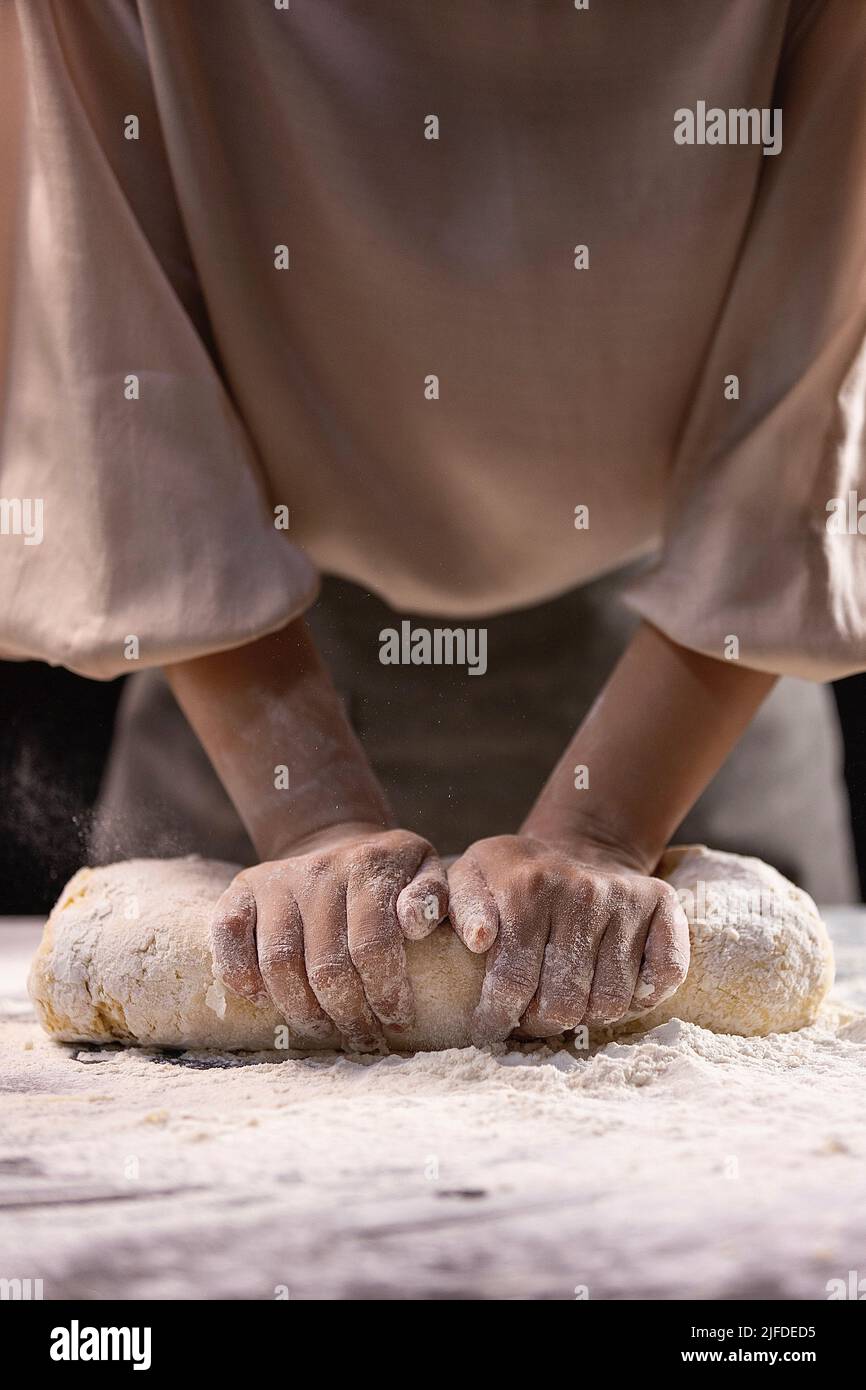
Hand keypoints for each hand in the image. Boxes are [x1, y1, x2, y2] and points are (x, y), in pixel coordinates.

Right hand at [211, 823, 447, 1050]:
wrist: (335, 840)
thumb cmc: (388, 872)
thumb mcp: (426, 869)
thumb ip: (434, 896)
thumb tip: (416, 924)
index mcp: (368, 866)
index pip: (373, 945)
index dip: (385, 993)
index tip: (397, 1021)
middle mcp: (318, 871)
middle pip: (326, 965)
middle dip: (348, 1015)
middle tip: (362, 1038)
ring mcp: (274, 879)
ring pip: (279, 963)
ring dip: (301, 1011)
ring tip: (324, 1031)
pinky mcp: (241, 889)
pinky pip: (228, 937)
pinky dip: (241, 977)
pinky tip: (265, 1002)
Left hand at [447, 834, 688, 1044]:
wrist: (576, 843)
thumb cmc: (514, 874)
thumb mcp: (471, 875)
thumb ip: (461, 906)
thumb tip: (479, 939)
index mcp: (528, 888)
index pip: (512, 983)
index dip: (496, 1018)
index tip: (487, 1029)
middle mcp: (583, 893)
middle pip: (563, 1003)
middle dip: (539, 1023)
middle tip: (528, 1017)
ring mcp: (626, 900)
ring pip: (611, 1002)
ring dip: (586, 1015)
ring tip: (565, 1001)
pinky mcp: (662, 905)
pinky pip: (665, 976)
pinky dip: (643, 997)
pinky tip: (614, 988)